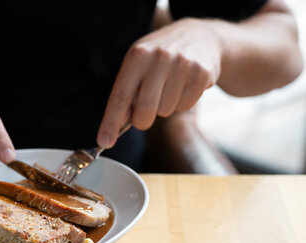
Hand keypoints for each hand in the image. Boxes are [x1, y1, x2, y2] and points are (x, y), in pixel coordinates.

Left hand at [97, 18, 222, 147]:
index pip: (120, 96)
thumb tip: (116, 125)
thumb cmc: (160, 57)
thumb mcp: (137, 64)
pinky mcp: (202, 74)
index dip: (111, 123)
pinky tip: (183, 86)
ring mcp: (183, 65)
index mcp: (137, 55)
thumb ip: (126, 92)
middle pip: (145, 110)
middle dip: (141, 121)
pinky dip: (181, 103)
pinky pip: (185, 107)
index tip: (104, 142)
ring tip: (168, 88)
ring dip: (164, 108)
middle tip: (143, 115)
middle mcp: (159, 58)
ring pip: (166, 111)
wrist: (200, 36)